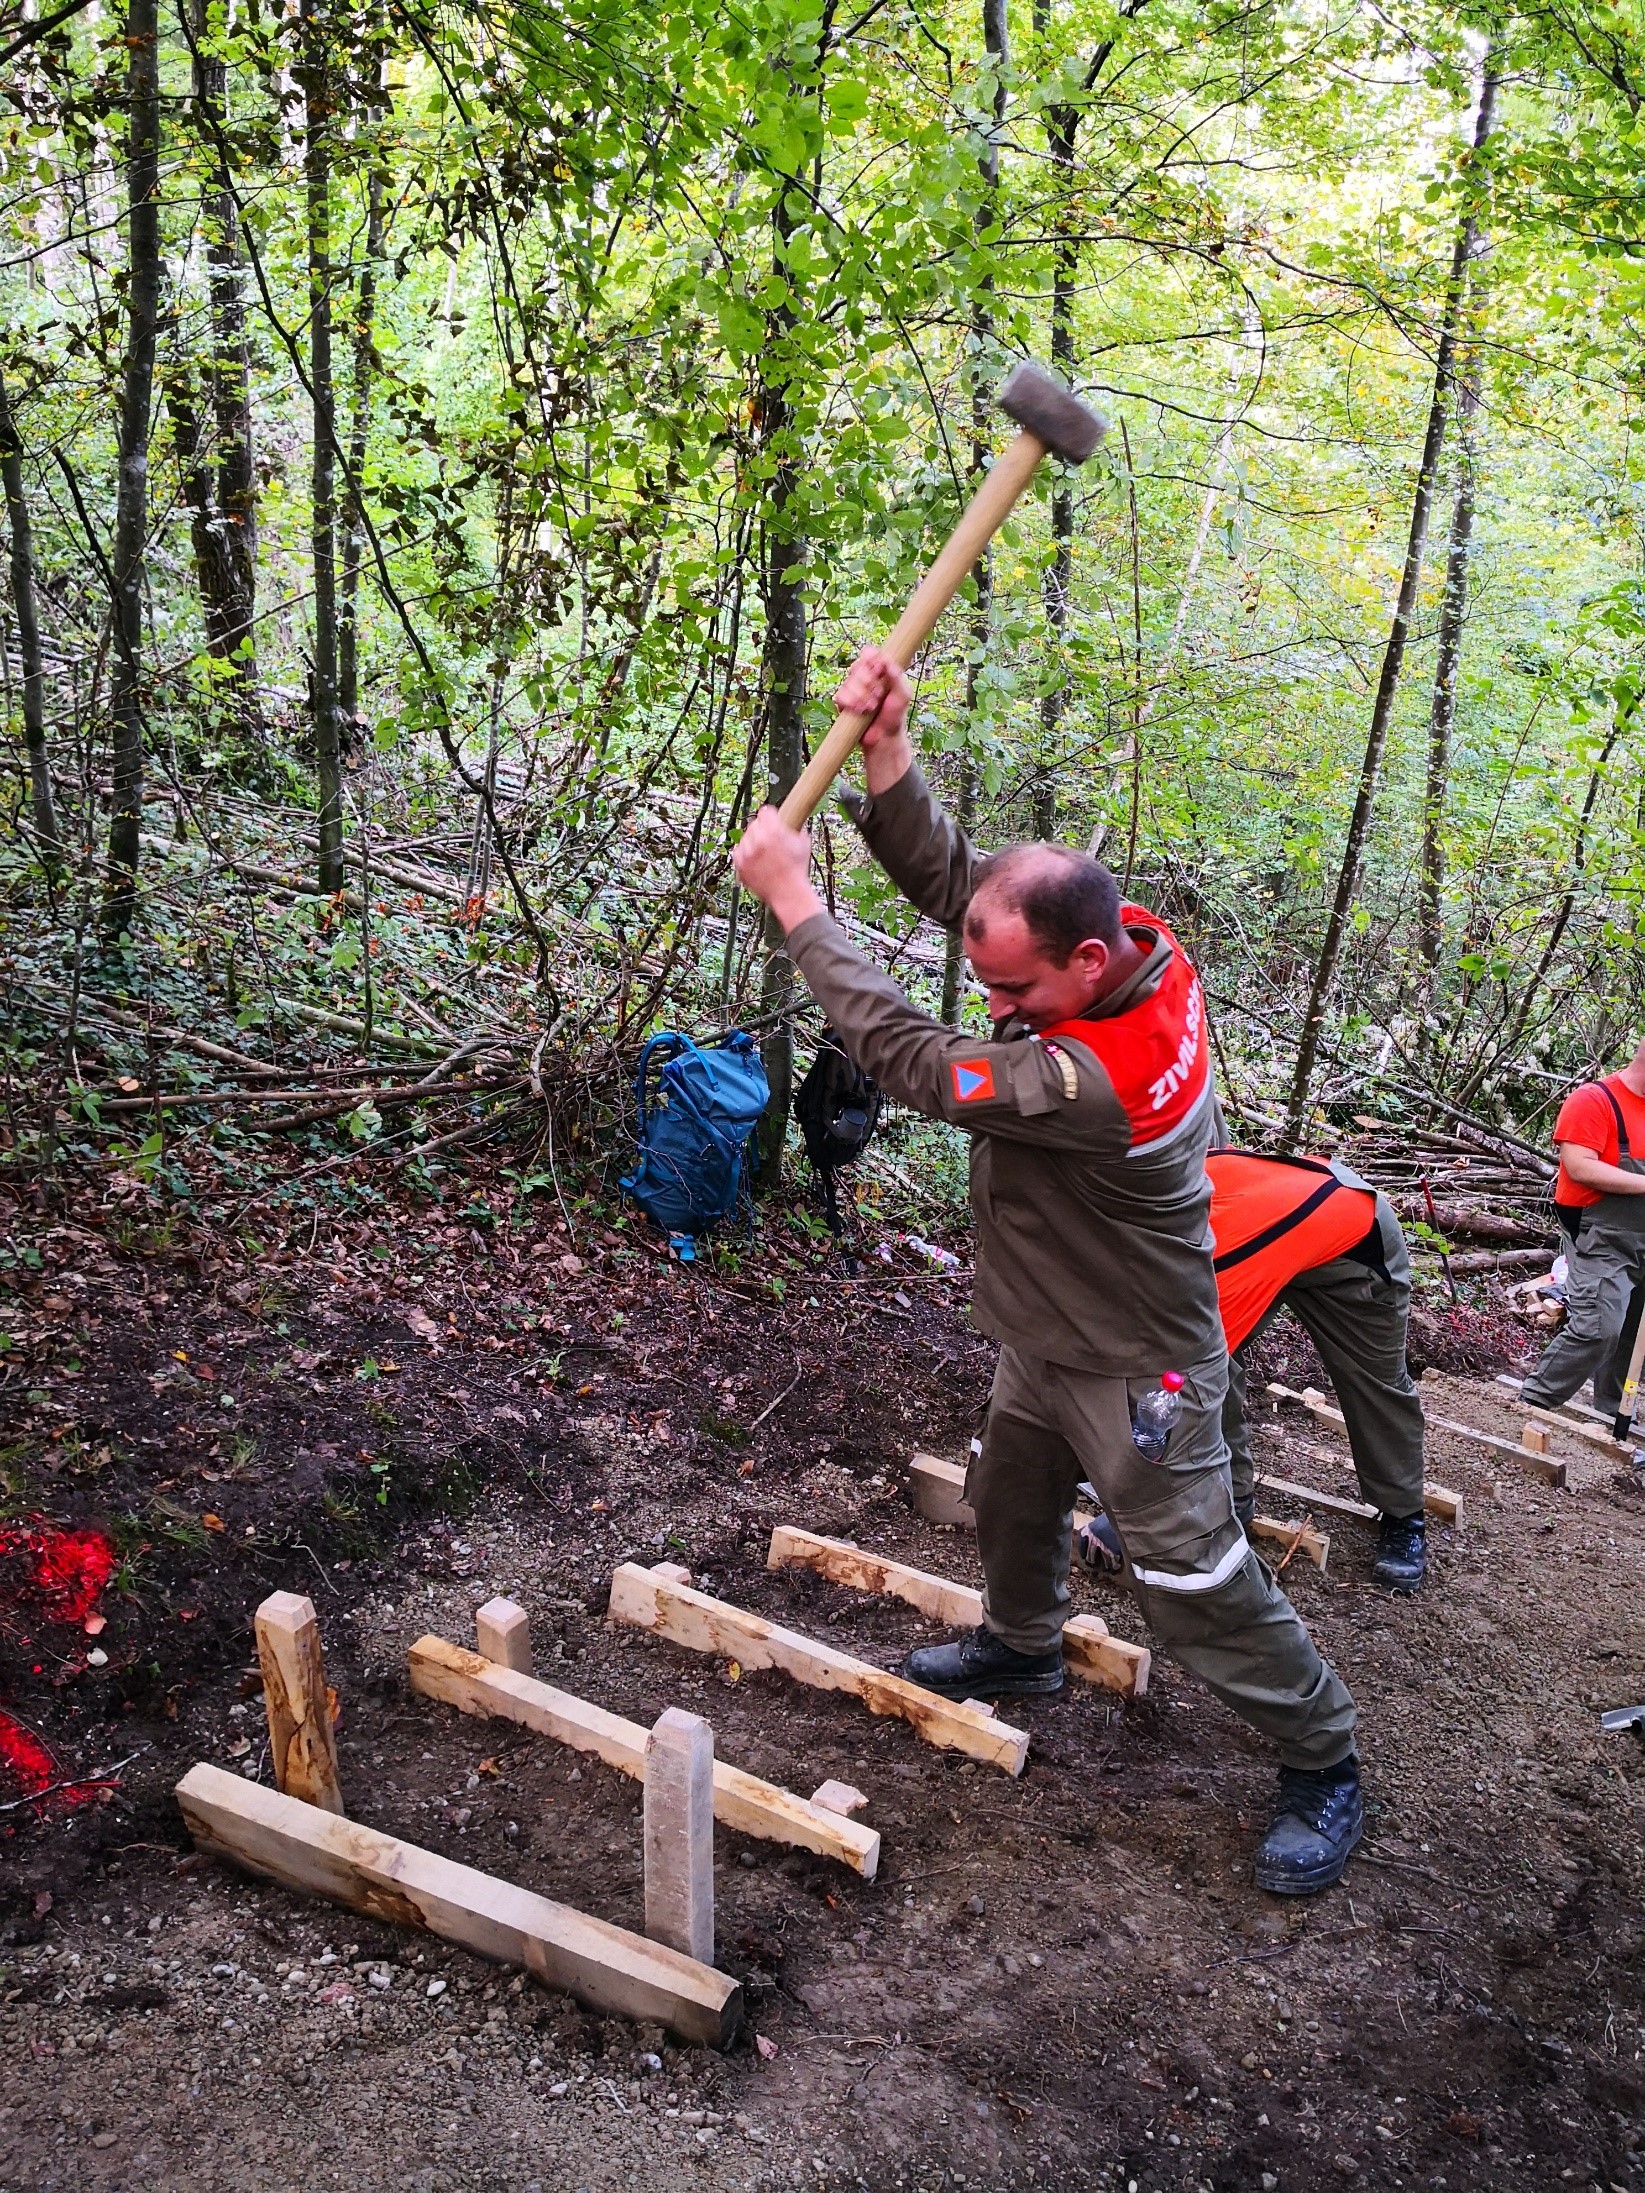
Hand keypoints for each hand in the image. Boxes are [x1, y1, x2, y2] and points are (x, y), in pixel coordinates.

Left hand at [732, 806, 824, 934]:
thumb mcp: (803, 842)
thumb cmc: (797, 871)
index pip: (765, 811)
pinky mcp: (739, 864)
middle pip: (755, 823)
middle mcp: (758, 839)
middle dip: (762, 829)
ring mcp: (747, 852)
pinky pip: (738, 850)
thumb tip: (792, 820)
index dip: (771, 816)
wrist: (788, 893)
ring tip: (765, 853)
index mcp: (774, 830)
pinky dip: (746, 853)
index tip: (772, 820)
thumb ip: (795, 827)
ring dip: (753, 842)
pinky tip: (757, 859)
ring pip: (745, 837)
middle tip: (770, 840)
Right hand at [835, 645, 913, 792]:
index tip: (878, 669)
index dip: (870, 658)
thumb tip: (886, 661)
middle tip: (879, 695)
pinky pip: (840, 696)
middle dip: (869, 682)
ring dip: (861, 696)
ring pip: (849, 682)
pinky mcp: (843, 702)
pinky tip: (860, 711)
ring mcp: (852, 689)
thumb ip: (897, 677)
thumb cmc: (895, 716)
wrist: (883, 738)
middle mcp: (864, 677)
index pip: (869, 653)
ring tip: (871, 708)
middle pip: (857, 666)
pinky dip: (851, 703)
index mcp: (879, 670)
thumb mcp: (903, 695)